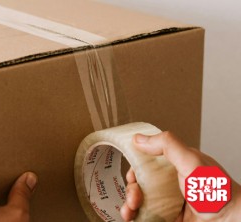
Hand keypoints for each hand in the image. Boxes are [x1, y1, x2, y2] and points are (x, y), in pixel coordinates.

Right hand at [120, 132, 240, 221]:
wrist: (229, 221)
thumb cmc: (218, 193)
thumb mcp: (192, 162)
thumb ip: (168, 145)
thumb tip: (140, 138)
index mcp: (175, 165)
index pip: (147, 161)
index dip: (135, 167)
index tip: (131, 174)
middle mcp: (169, 183)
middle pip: (139, 182)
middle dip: (131, 189)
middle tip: (135, 196)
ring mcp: (167, 202)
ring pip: (138, 200)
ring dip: (128, 204)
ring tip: (130, 210)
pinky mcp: (166, 218)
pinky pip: (143, 215)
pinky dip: (132, 215)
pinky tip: (131, 216)